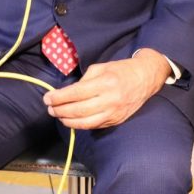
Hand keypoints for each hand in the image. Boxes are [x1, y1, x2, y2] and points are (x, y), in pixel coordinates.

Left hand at [43, 49, 170, 128]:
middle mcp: (110, 99)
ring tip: (59, 116)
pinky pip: (94, 126)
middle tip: (50, 108)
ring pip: (85, 123)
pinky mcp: (116, 120)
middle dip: (60, 110)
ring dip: (68, 121)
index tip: (48, 98)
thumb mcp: (101, 67)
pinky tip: (72, 120)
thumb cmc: (121, 70)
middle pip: (79, 110)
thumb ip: (84, 80)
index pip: (76, 93)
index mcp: (105, 82)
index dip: (59, 97)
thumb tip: (67, 93)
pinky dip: (80, 124)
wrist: (145, 79)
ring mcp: (114, 112)